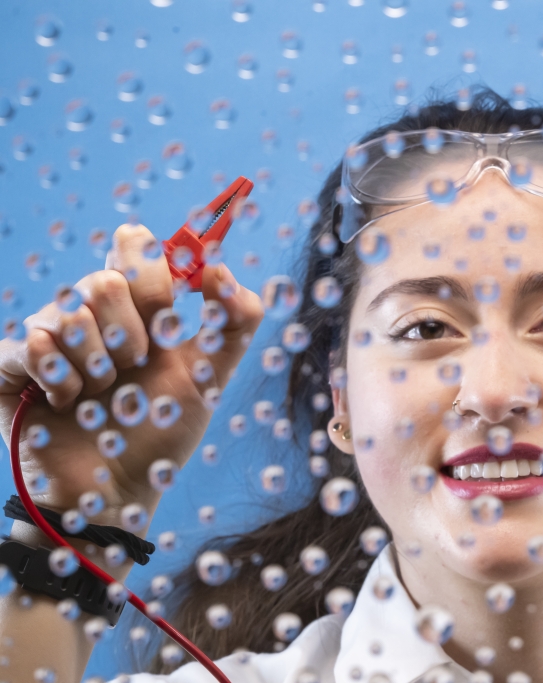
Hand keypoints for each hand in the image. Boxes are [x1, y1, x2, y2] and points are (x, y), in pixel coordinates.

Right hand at [0, 223, 263, 529]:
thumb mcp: (211, 377)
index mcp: (133, 309)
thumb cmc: (162, 433)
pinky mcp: (10, 365)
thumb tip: (220, 267)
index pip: (133, 246)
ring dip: (98, 366)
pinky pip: (32, 342)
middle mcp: (88, 315)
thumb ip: (236, 322)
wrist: (116, 490)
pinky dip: (62, 379)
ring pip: (70, 311)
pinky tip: (66, 403)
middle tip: (133, 369)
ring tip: (100, 395)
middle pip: (107, 279)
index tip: (169, 311)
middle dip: (132, 335)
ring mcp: (47, 338)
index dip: (152, 270)